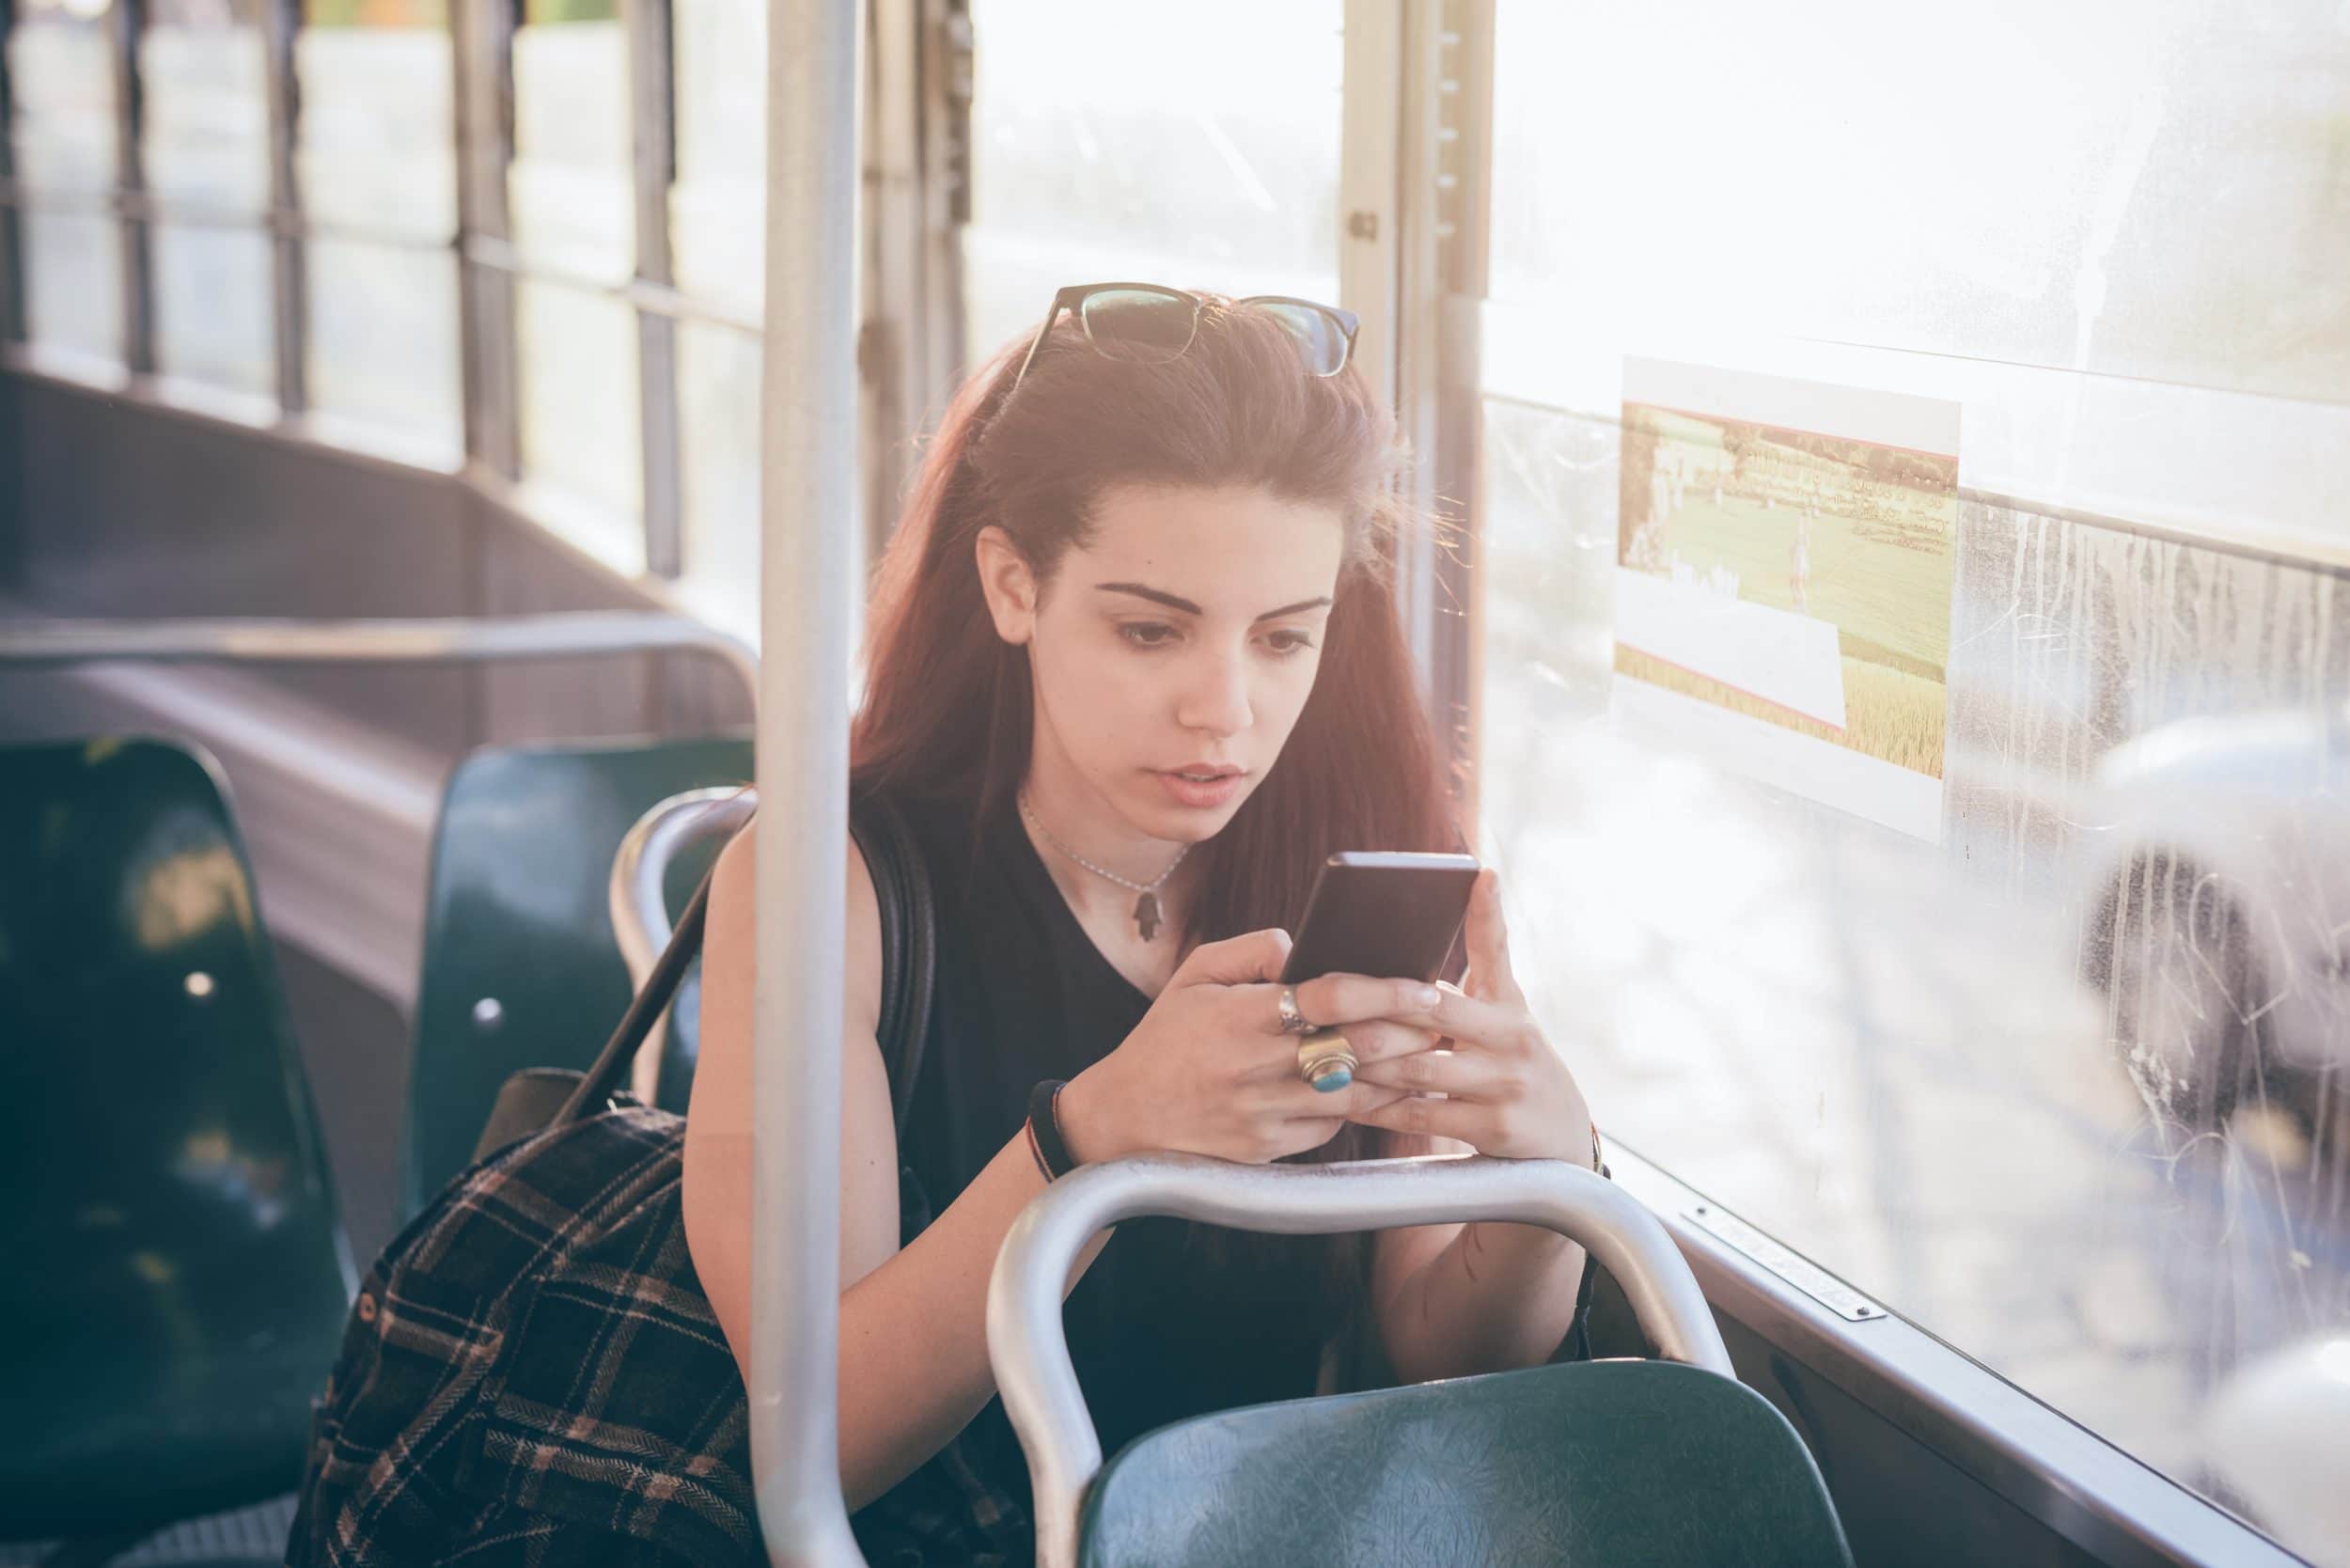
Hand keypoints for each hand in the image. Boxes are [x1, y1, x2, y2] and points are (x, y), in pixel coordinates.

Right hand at [1057, 928, 1443, 1165]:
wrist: (1126, 1116)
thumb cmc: (1167, 1036)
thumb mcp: (1195, 975)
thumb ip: (1254, 951)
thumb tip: (1306, 947)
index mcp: (1240, 1016)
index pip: (1330, 998)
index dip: (1385, 991)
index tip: (1422, 986)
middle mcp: (1255, 1068)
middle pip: (1355, 1049)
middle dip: (1408, 1034)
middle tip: (1441, 1022)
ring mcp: (1264, 1114)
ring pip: (1354, 1095)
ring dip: (1396, 1075)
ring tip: (1424, 1056)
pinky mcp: (1269, 1149)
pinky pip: (1333, 1127)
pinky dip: (1359, 1107)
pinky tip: (1378, 1089)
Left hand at [1347, 870, 1595, 1163]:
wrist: (1560, 1138)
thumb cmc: (1513, 1060)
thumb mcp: (1506, 1009)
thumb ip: (1481, 960)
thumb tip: (1476, 883)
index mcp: (1508, 1006)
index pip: (1494, 950)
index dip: (1487, 913)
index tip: (1480, 875)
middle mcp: (1512, 1038)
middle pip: (1431, 1011)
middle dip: (1371, 1005)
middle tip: (1321, 997)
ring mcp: (1505, 1084)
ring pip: (1416, 1067)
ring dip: (1364, 1062)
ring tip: (1319, 1050)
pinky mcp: (1494, 1128)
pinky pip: (1420, 1113)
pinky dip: (1378, 1107)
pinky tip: (1345, 1100)